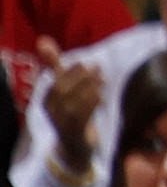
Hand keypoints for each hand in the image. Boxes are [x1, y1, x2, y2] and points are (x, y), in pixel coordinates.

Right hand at [46, 53, 99, 178]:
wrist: (76, 146)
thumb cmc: (72, 110)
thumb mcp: (64, 87)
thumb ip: (55, 65)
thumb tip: (43, 40)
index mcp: (48, 101)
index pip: (55, 84)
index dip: (67, 73)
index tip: (82, 62)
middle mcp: (52, 113)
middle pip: (63, 92)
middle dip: (80, 78)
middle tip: (98, 68)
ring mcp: (62, 125)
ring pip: (72, 103)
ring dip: (88, 88)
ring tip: (103, 79)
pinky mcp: (75, 133)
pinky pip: (81, 117)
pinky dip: (91, 104)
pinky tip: (101, 94)